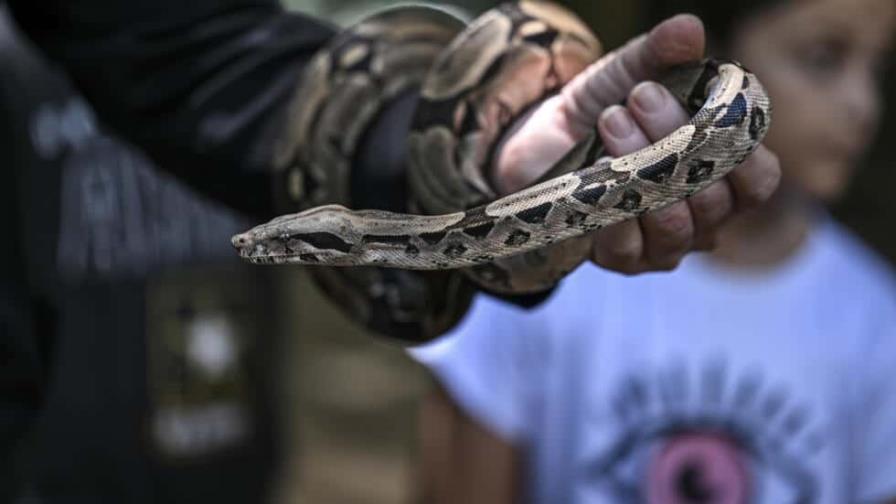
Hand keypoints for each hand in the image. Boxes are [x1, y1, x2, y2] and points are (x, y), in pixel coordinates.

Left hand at [493, 14, 780, 273]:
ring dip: (642, 166)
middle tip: (640, 94)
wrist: (540, 141)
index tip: (715, 109)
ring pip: (674, 223)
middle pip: (713, 198)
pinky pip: (628, 246)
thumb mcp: (630, 73)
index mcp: (720, 176)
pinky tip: (597, 169)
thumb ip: (661, 54)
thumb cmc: (601, 110)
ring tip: (612, 119)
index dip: (746, 152)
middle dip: (677, 139)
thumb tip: (688, 28)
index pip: (758, 183)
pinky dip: (614, 206)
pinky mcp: (619, 259)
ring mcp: (661, 246)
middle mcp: (700, 220)